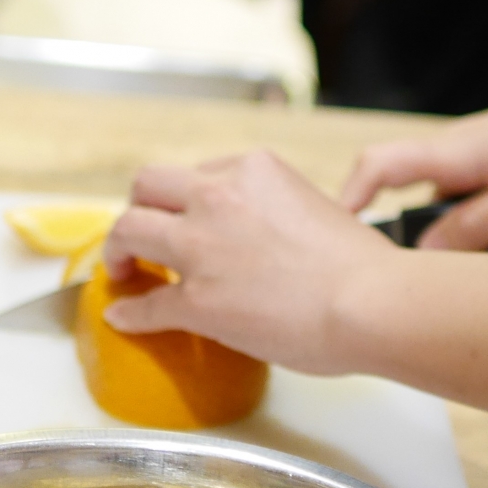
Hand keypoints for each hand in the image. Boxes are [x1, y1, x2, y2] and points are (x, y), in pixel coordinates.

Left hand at [103, 150, 395, 373]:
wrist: (371, 303)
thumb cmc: (362, 266)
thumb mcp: (319, 206)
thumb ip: (282, 211)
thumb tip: (274, 238)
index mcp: (252, 170)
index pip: (198, 173)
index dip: (187, 198)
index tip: (187, 217)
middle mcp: (218, 197)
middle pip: (147, 186)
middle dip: (139, 208)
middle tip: (140, 233)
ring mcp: (202, 248)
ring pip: (129, 230)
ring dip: (117, 249)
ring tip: (119, 268)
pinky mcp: (197, 301)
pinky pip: (146, 305)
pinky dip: (130, 312)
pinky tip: (122, 317)